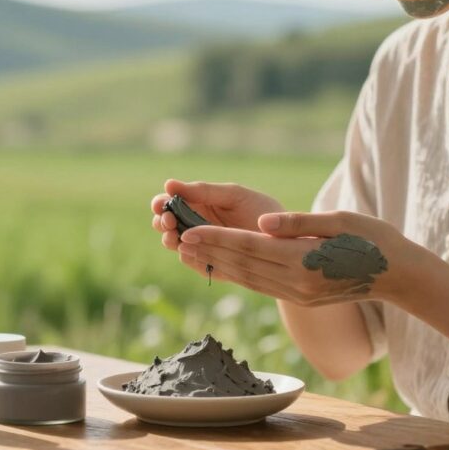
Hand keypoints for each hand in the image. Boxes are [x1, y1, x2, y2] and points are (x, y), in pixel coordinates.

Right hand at [150, 179, 284, 253]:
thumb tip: (167, 184)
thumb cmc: (260, 210)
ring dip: (170, 240)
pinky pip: (193, 262)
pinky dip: (188, 256)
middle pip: (166, 225)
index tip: (161, 204)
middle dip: (162, 223)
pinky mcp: (211, 265)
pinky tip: (189, 251)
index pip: (169, 203)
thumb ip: (202, 191)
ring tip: (176, 236)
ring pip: (175, 244)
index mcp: (198, 204)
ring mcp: (201, 246)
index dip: (161, 204)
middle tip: (169, 222)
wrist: (287, 239)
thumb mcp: (232, 195)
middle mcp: (195, 226)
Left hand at [176, 210, 415, 305]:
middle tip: (177, 238)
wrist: (398, 276)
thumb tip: (262, 222)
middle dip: (208, 251)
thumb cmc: (373, 240)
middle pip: (242, 264)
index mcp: (304, 261)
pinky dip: (235, 276)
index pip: (250, 248)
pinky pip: (259, 286)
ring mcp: (297, 295)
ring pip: (247, 278)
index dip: (217, 239)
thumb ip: (298, 222)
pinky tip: (219, 266)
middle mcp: (296, 283)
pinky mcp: (299, 299)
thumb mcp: (340, 221)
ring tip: (189, 253)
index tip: (190, 230)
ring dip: (216, 265)